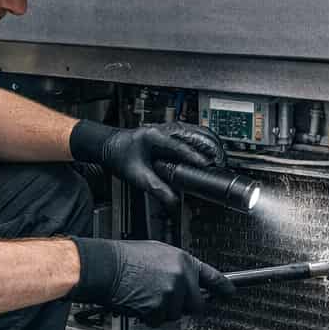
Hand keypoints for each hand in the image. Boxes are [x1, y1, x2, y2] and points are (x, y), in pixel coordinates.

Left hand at [69, 121, 224, 211]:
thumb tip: (172, 201)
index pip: (179, 145)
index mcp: (152, 137)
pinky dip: (202, 140)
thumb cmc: (120, 156)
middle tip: (219, 160)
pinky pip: (190, 133)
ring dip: (208, 142)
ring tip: (218, 155)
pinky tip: (210, 149)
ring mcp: (166, 128)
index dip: (194, 156)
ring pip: (193, 130)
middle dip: (208, 147)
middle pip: (192, 134)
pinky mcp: (169, 132)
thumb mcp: (137, 176)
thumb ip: (156, 188)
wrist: (110, 146)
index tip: (207, 164)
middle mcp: (161, 129)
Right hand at [70, 238, 235, 323]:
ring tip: (146, 295)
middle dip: (184, 305)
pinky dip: (150, 317)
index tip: (229, 293)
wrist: (107, 267)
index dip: (223, 287)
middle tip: (166, 298)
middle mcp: (181, 278)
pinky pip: (159, 320)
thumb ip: (178, 267)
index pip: (212, 277)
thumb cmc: (127, 258)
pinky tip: (139, 302)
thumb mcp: (160, 253)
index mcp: (184, 262)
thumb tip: (187, 279)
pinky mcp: (158, 309)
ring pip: (176, 315)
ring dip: (163, 311)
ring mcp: (171, 295)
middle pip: (196, 304)